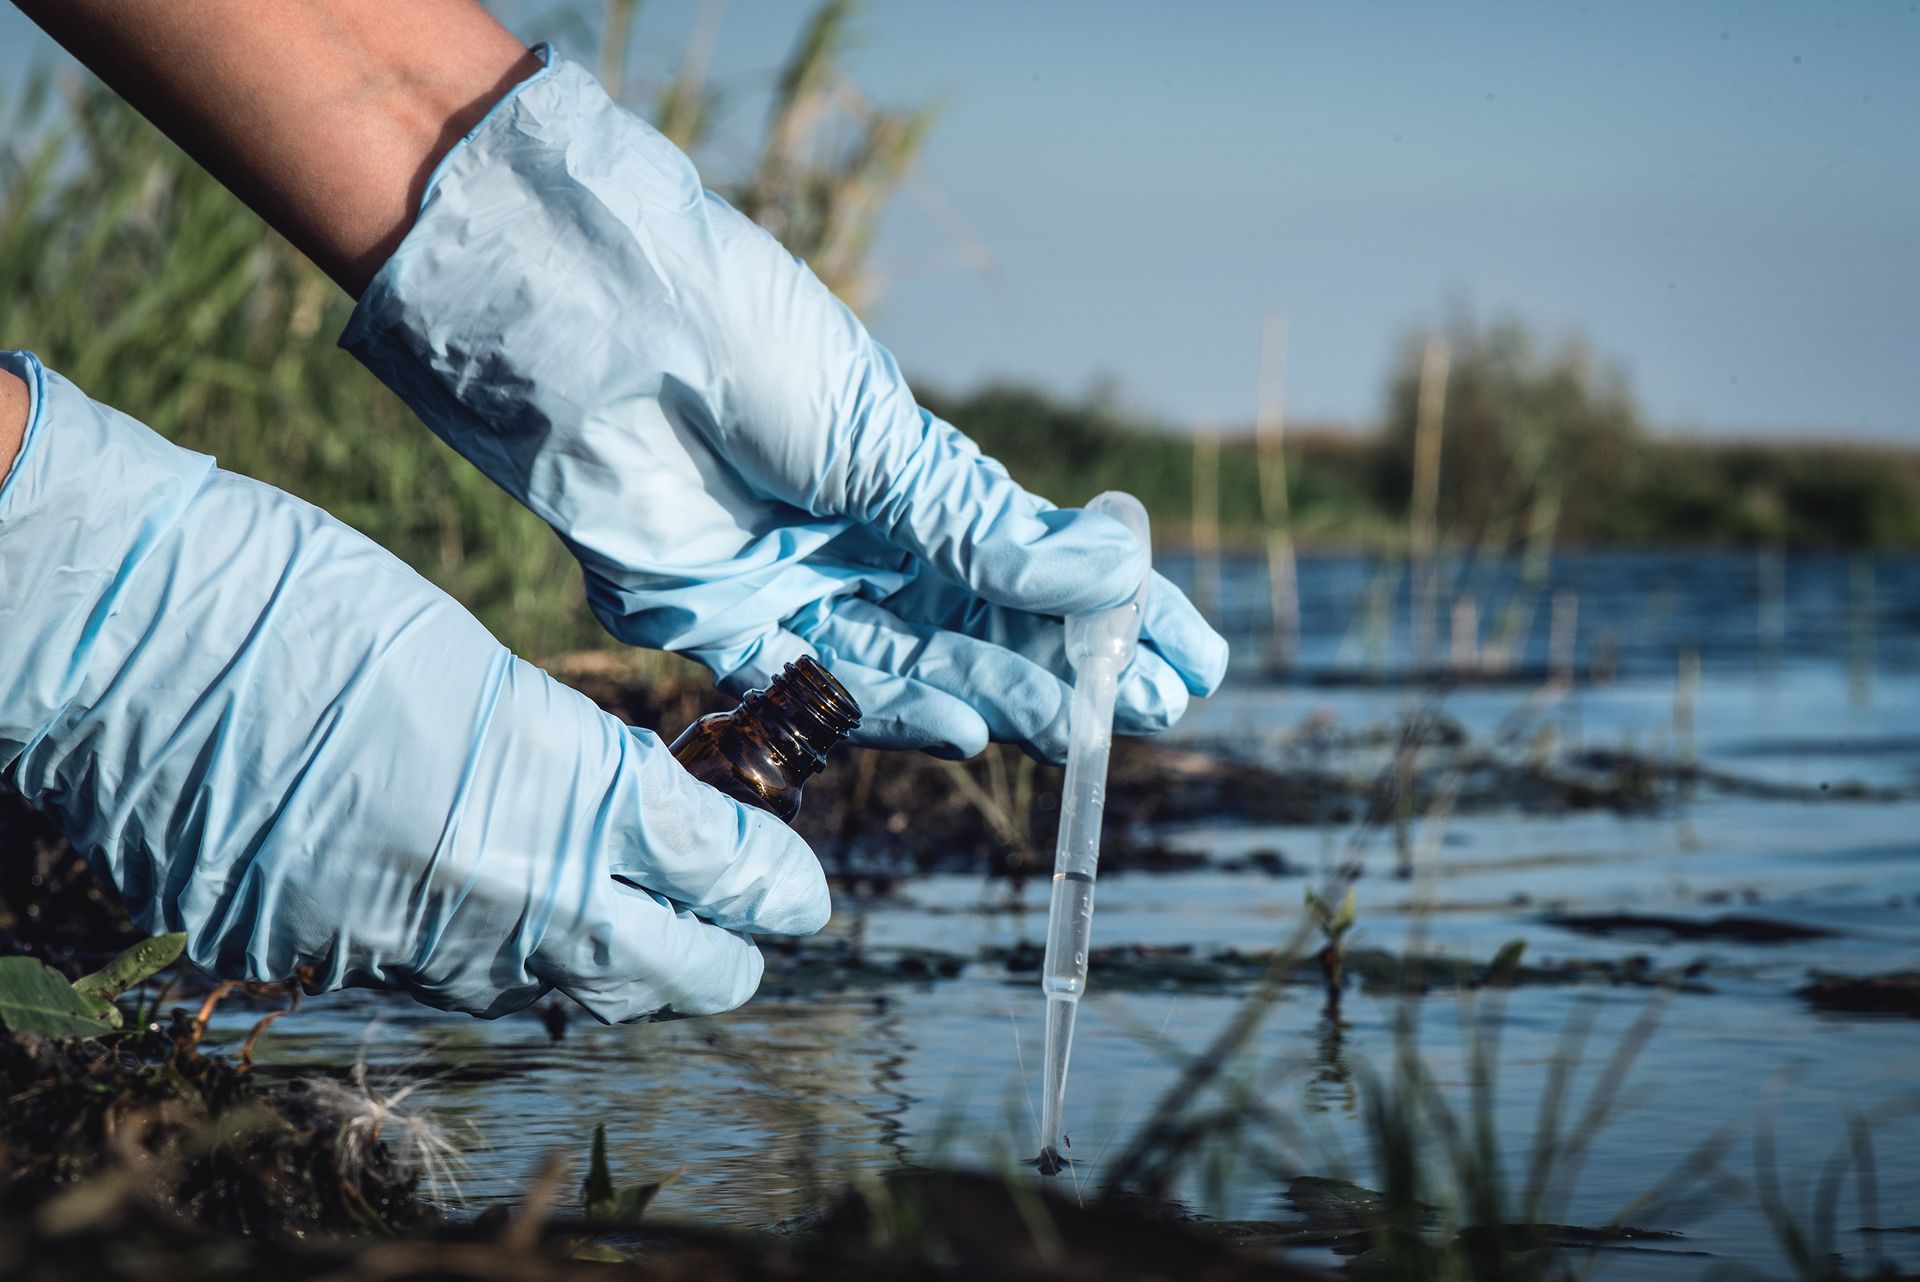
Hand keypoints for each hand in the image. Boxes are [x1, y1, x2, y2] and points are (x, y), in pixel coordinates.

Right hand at [0, 351, 826, 1021]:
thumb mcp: (478, 664)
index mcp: (557, 790)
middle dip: (722, 955)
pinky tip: (498, 916)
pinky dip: (494, 958)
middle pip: (668, 975)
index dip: (775, 886)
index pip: (717, 872)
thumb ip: (573, 763)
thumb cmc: (306, 597)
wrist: (124, 633)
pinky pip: (444, 986)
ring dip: (613, 966)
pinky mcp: (317, 961)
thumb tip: (645, 826)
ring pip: (560, 995)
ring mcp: (402, 944)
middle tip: (742, 923)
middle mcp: (496, 895)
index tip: (801, 890)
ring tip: (638, 925)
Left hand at [343, 50, 1226, 761]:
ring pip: (921, 667)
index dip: (1115, 611)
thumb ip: (984, 529)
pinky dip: (901, 713)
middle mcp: (860, 539)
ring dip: (1006, 698)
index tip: (1193, 654)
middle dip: (1076, 669)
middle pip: (986, 627)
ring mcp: (796, 587)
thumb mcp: (884, 438)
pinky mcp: (723, 630)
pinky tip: (974, 729)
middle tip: (1158, 710)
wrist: (600, 330)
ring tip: (1086, 727)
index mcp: (908, 476)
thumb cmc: (746, 344)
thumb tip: (1117, 573)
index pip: (1035, 561)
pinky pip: (825, 690)